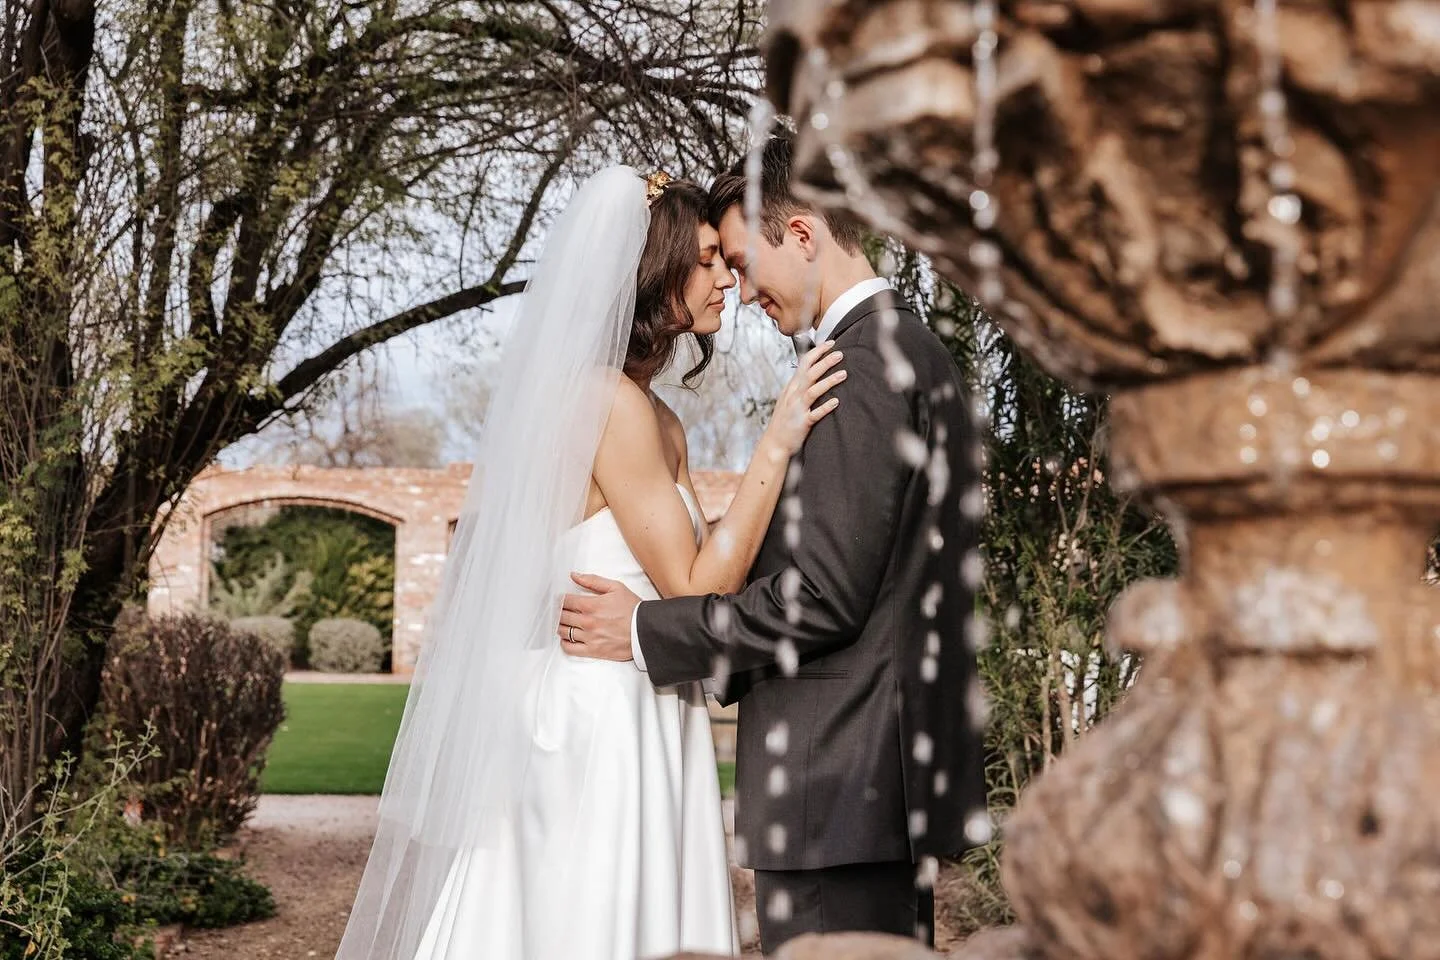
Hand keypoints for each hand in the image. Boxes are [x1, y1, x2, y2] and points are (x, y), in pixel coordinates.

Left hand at [558, 573, 641, 660]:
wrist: (646, 630)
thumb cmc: (633, 609)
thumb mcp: (615, 588)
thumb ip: (592, 581)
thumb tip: (574, 576)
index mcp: (591, 605)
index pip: (565, 601)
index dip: (560, 599)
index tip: (560, 599)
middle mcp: (587, 622)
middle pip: (561, 616)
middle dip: (559, 612)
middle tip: (560, 610)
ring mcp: (589, 637)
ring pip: (563, 631)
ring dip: (560, 626)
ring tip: (564, 622)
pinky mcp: (593, 651)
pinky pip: (570, 649)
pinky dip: (564, 643)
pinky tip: (567, 637)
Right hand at [765, 340, 844, 455]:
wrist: (775, 443)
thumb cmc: (785, 420)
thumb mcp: (789, 398)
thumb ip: (800, 384)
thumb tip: (813, 370)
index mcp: (792, 387)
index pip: (804, 363)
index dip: (817, 352)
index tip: (831, 343)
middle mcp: (794, 395)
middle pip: (810, 374)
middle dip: (825, 362)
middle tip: (840, 354)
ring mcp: (797, 409)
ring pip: (813, 391)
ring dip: (828, 382)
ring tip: (844, 374)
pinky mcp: (802, 423)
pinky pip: (814, 414)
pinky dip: (825, 407)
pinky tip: (836, 402)